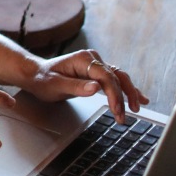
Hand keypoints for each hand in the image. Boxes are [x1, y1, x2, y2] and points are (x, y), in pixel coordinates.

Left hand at [26, 49, 150, 123]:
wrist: (36, 75)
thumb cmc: (43, 79)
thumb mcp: (55, 85)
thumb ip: (76, 86)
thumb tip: (96, 88)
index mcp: (84, 59)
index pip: (106, 76)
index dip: (114, 94)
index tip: (116, 110)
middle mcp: (93, 59)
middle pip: (116, 77)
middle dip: (123, 97)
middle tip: (123, 116)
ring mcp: (96, 65)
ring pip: (120, 78)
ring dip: (129, 94)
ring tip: (135, 109)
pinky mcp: (98, 73)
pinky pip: (116, 81)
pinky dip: (127, 90)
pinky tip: (139, 98)